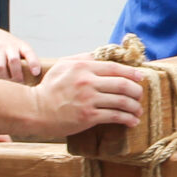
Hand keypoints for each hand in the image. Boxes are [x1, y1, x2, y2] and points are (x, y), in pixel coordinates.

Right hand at [0, 26, 40, 82]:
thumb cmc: (7, 46)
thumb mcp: (19, 48)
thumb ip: (27, 60)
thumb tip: (37, 78)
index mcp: (21, 46)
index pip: (29, 53)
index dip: (33, 63)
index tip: (35, 73)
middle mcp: (9, 46)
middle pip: (14, 61)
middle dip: (16, 74)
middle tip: (19, 82)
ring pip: (0, 66)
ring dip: (3, 76)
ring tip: (6, 81)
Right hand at [30, 56, 146, 138]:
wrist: (35, 110)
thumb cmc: (49, 88)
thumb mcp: (62, 66)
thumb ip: (82, 58)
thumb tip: (99, 55)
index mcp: (83, 67)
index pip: (115, 67)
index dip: (132, 73)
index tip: (141, 77)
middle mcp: (87, 82)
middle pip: (123, 84)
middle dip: (137, 91)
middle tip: (140, 95)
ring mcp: (88, 99)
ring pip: (122, 101)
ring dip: (135, 106)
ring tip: (138, 110)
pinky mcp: (88, 116)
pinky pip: (114, 116)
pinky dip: (127, 119)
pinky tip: (132, 121)